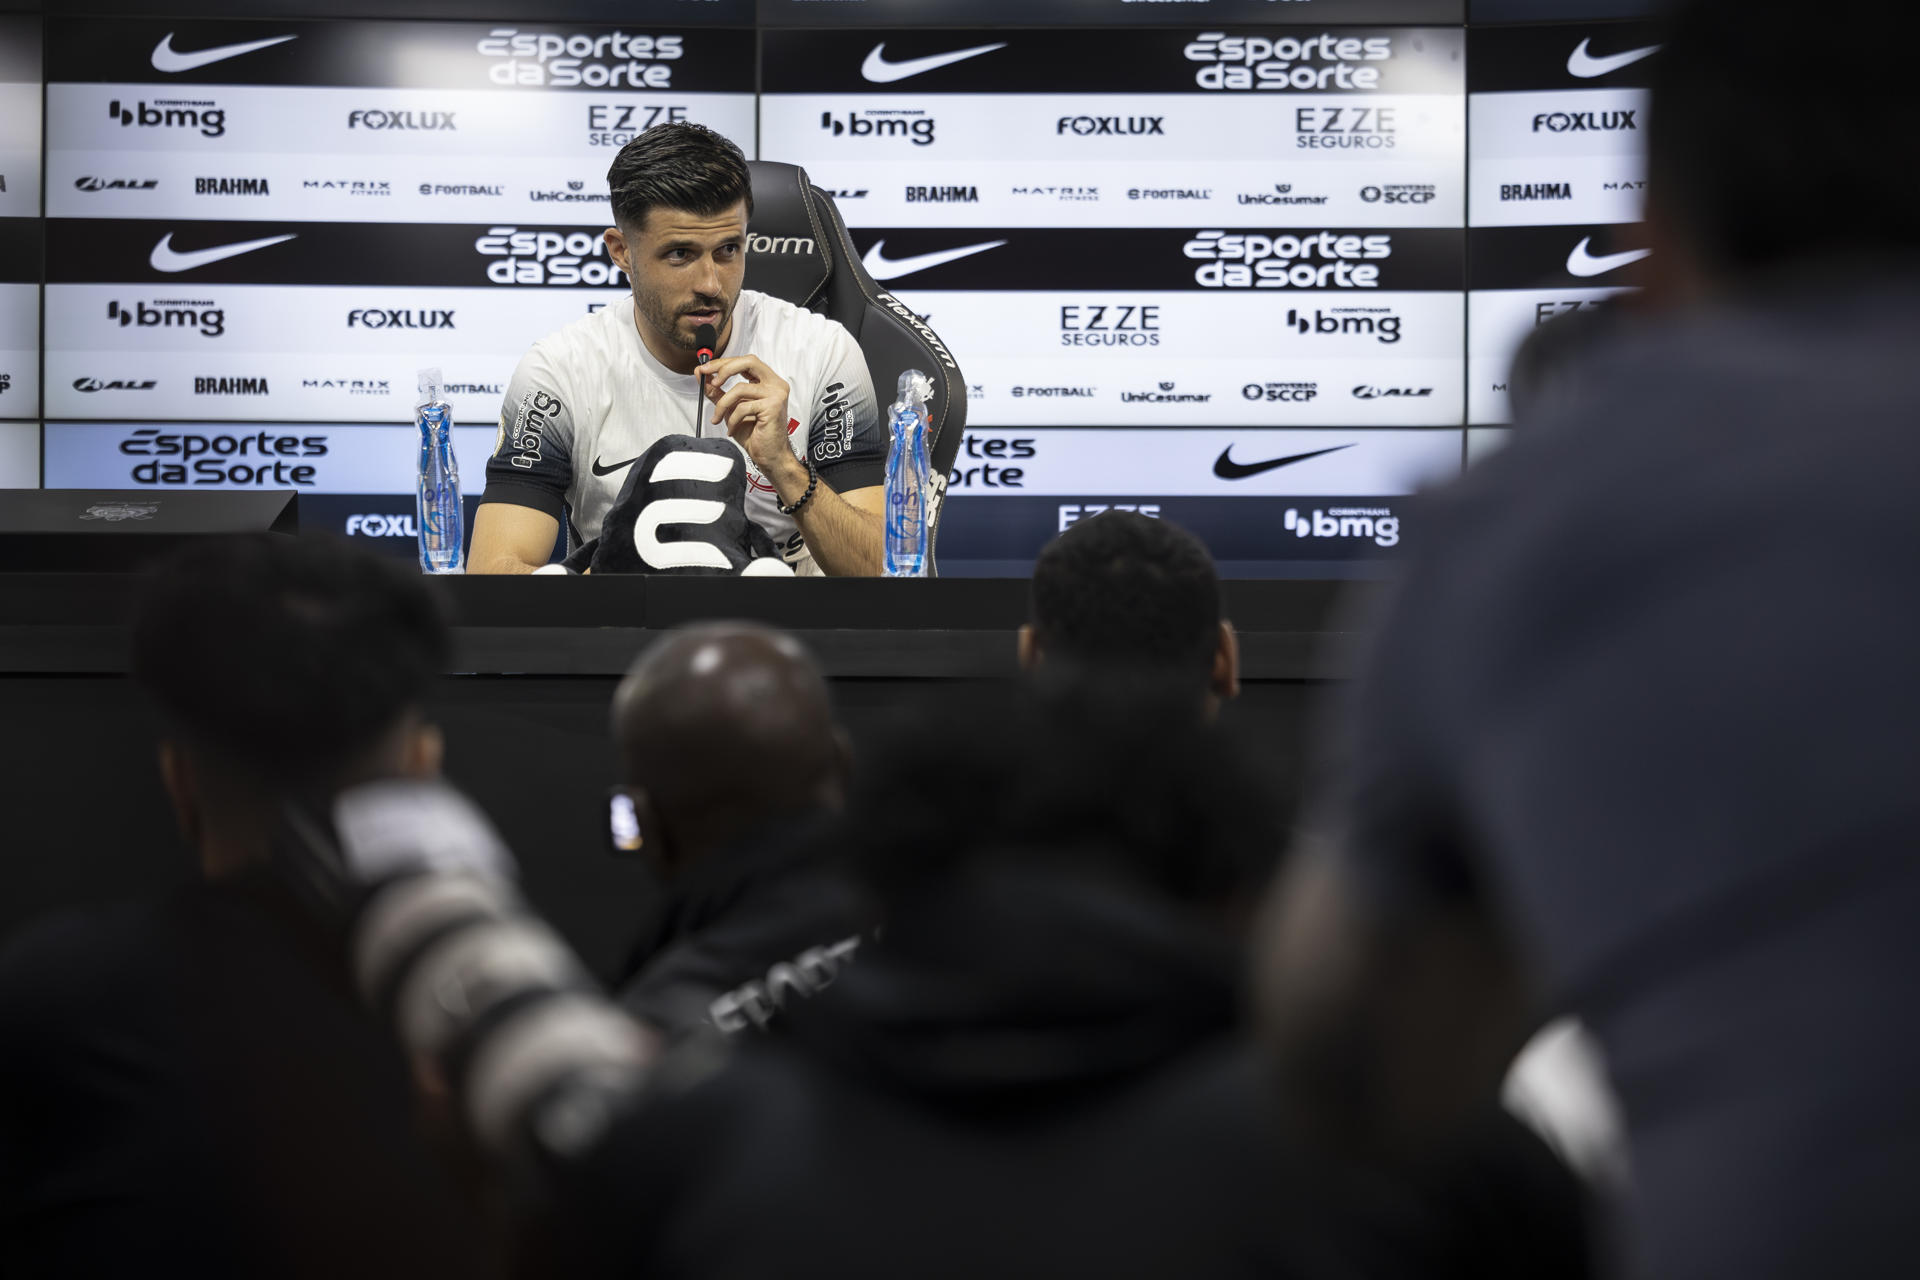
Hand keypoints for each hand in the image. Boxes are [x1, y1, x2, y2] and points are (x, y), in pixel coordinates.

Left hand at [698, 354, 802, 488]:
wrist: (769, 456)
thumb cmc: (754, 433)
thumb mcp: (730, 408)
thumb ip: (718, 391)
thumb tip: (701, 374)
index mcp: (768, 381)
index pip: (745, 362)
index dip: (723, 363)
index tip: (705, 369)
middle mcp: (775, 384)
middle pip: (748, 362)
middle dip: (724, 368)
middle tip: (709, 379)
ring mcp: (776, 394)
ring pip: (740, 388)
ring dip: (722, 405)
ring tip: (718, 419)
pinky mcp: (773, 407)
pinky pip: (743, 407)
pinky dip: (732, 419)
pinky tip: (732, 429)